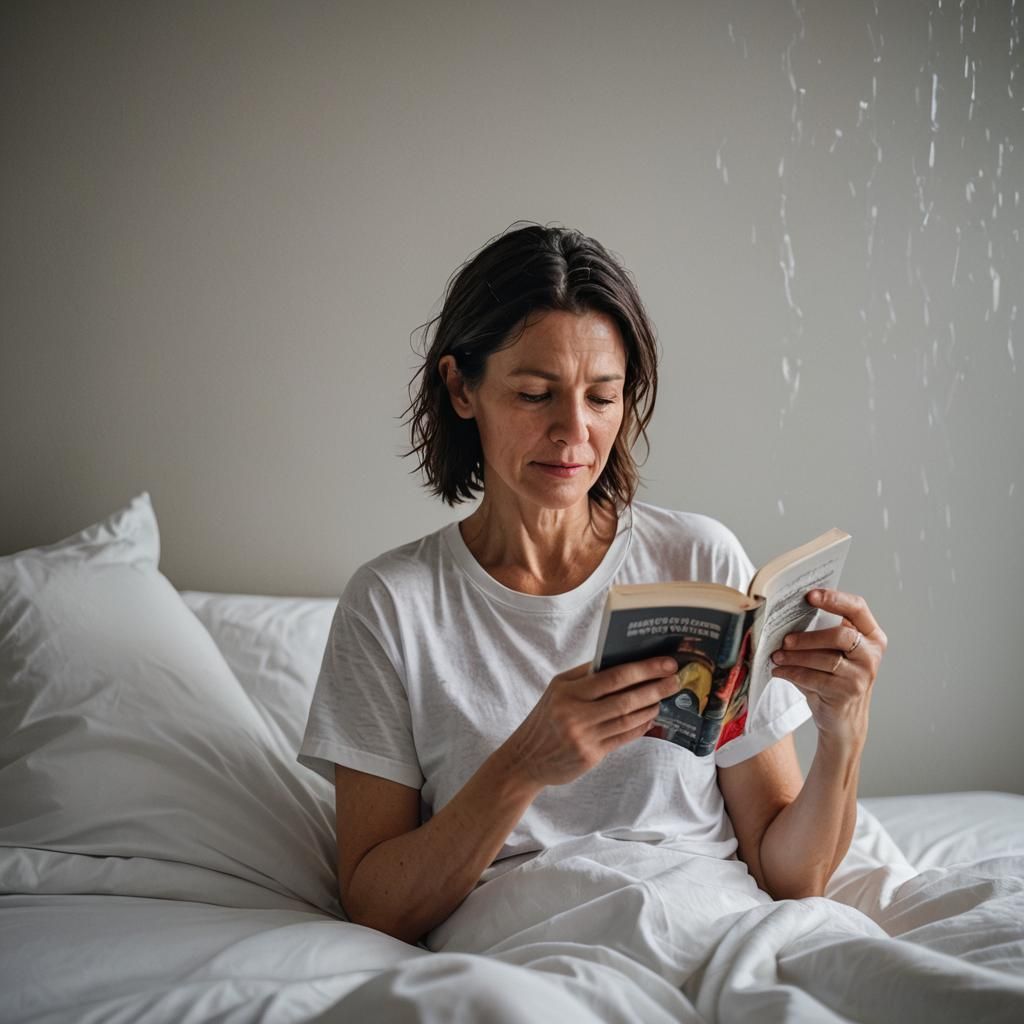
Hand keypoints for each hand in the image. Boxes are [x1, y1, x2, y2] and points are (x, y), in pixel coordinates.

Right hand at [502, 657, 680, 787]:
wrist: (525, 758)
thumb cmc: (545, 718)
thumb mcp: (557, 690)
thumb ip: (585, 676)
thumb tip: (622, 660)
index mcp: (566, 690)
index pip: (612, 676)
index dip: (643, 669)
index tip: (665, 663)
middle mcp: (574, 713)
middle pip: (625, 698)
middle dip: (655, 687)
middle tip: (675, 679)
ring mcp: (583, 736)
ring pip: (627, 719)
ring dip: (650, 707)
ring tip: (664, 697)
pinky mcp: (590, 755)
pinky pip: (623, 738)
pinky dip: (640, 726)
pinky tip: (650, 718)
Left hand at [768, 588, 887, 748]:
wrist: (843, 720)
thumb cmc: (833, 678)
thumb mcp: (832, 651)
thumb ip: (820, 631)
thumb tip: (785, 614)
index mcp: (871, 635)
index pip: (857, 607)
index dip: (834, 598)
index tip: (808, 596)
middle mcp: (872, 653)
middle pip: (841, 635)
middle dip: (808, 636)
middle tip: (784, 639)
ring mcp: (863, 674)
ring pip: (826, 658)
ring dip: (795, 656)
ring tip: (776, 656)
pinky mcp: (849, 692)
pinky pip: (815, 678)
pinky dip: (792, 673)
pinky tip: (779, 671)